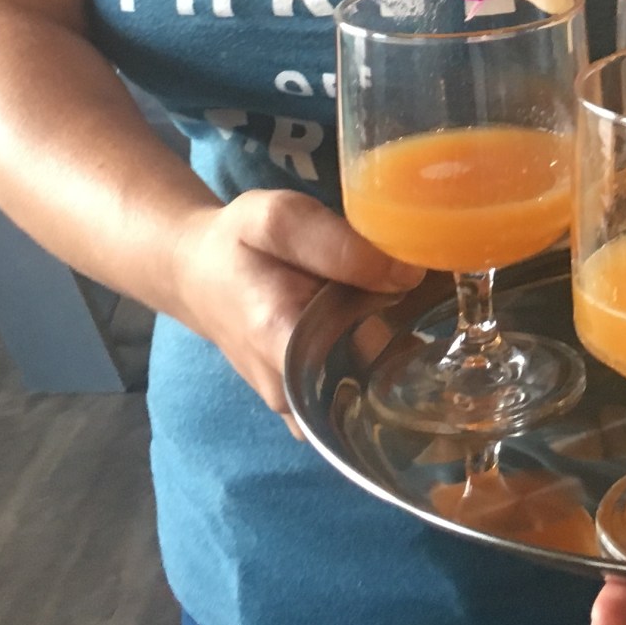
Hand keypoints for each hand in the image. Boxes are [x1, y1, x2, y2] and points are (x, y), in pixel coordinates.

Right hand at [167, 189, 424, 412]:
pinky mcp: (302, 403)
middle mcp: (289, 390)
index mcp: (281, 343)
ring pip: (365, 393)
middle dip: (407, 346)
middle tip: (425, 305)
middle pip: (372, 382)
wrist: (197, 273)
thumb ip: (337, 245)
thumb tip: (406, 275)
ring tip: (406, 315)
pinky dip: (374, 370)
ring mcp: (296, 405)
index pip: (359, 364)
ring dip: (392, 358)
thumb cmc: (236, 243)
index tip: (428, 308)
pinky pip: (350, 399)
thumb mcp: (278, 218)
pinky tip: (385, 336)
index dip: (403, 336)